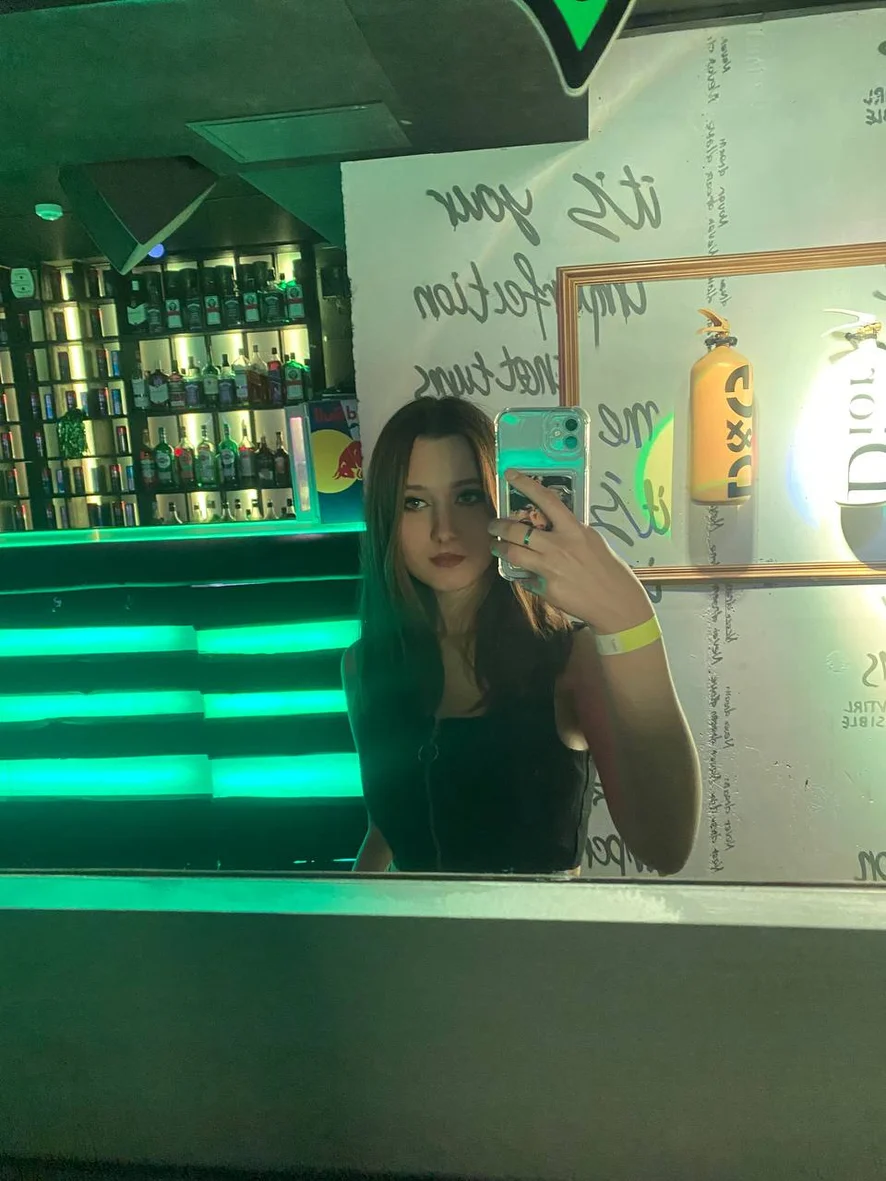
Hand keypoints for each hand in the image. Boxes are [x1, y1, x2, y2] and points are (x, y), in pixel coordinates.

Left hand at [489, 470, 651, 632]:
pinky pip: (525, 578)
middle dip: (498, 526)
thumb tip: (551, 522)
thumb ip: (570, 530)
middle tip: (493, 526)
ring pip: (512, 554)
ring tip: (496, 547)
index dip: (526, 484)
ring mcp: (550, 569)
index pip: (546, 500)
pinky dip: (522, 575)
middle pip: (517, 530)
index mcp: (573, 530)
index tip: (510, 474)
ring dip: (499, 549)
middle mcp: (558, 546)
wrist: (615, 602)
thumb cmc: (607, 568)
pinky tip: (522, 574)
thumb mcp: (592, 540)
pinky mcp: (546, 589)